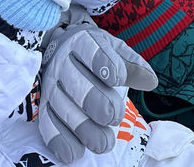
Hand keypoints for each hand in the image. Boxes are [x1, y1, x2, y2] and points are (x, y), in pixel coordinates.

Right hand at [39, 20, 157, 162]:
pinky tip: (76, 151)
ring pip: (63, 108)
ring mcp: (50, 85)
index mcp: (81, 42)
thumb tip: (151, 81)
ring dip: (85, 129)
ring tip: (104, 143)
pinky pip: (47, 125)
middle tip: (115, 117)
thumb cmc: (93, 53)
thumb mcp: (113, 49)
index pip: (92, 52)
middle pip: (78, 85)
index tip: (119, 80)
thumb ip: (131, 64)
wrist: (60, 51)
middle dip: (99, 104)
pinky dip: (60, 140)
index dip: (107, 66)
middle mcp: (62, 62)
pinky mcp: (43, 106)